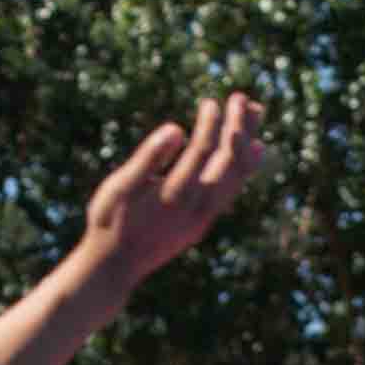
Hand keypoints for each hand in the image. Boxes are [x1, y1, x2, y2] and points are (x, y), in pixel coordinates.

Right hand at [79, 90, 269, 277]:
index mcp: (175, 194)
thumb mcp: (120, 187)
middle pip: (230, 161)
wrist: (114, 267)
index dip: (210, 124)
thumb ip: (148, 158)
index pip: (203, 151)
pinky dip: (245, 165)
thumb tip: (176, 129)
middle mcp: (197, 207)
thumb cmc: (110, 221)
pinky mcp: (203, 223)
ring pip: (237, 176)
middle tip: (242, 97)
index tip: (211, 102)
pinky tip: (252, 149)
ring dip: (247, 142)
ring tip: (254, 113)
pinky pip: (233, 189)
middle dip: (238, 127)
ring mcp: (204, 218)